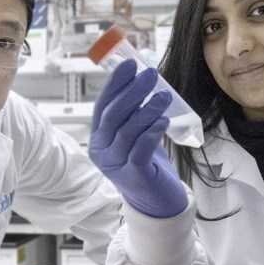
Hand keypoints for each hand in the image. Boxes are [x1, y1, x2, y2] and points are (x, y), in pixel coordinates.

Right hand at [89, 59, 187, 217]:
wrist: (156, 200)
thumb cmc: (147, 162)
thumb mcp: (136, 134)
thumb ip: (135, 112)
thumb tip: (143, 77)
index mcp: (99, 138)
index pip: (103, 105)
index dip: (116, 83)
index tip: (130, 64)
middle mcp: (102, 151)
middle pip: (114, 115)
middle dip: (132, 91)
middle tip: (150, 74)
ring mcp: (115, 164)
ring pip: (128, 131)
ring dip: (147, 109)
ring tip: (164, 95)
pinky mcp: (133, 175)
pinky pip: (141, 149)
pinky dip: (152, 132)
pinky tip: (163, 120)